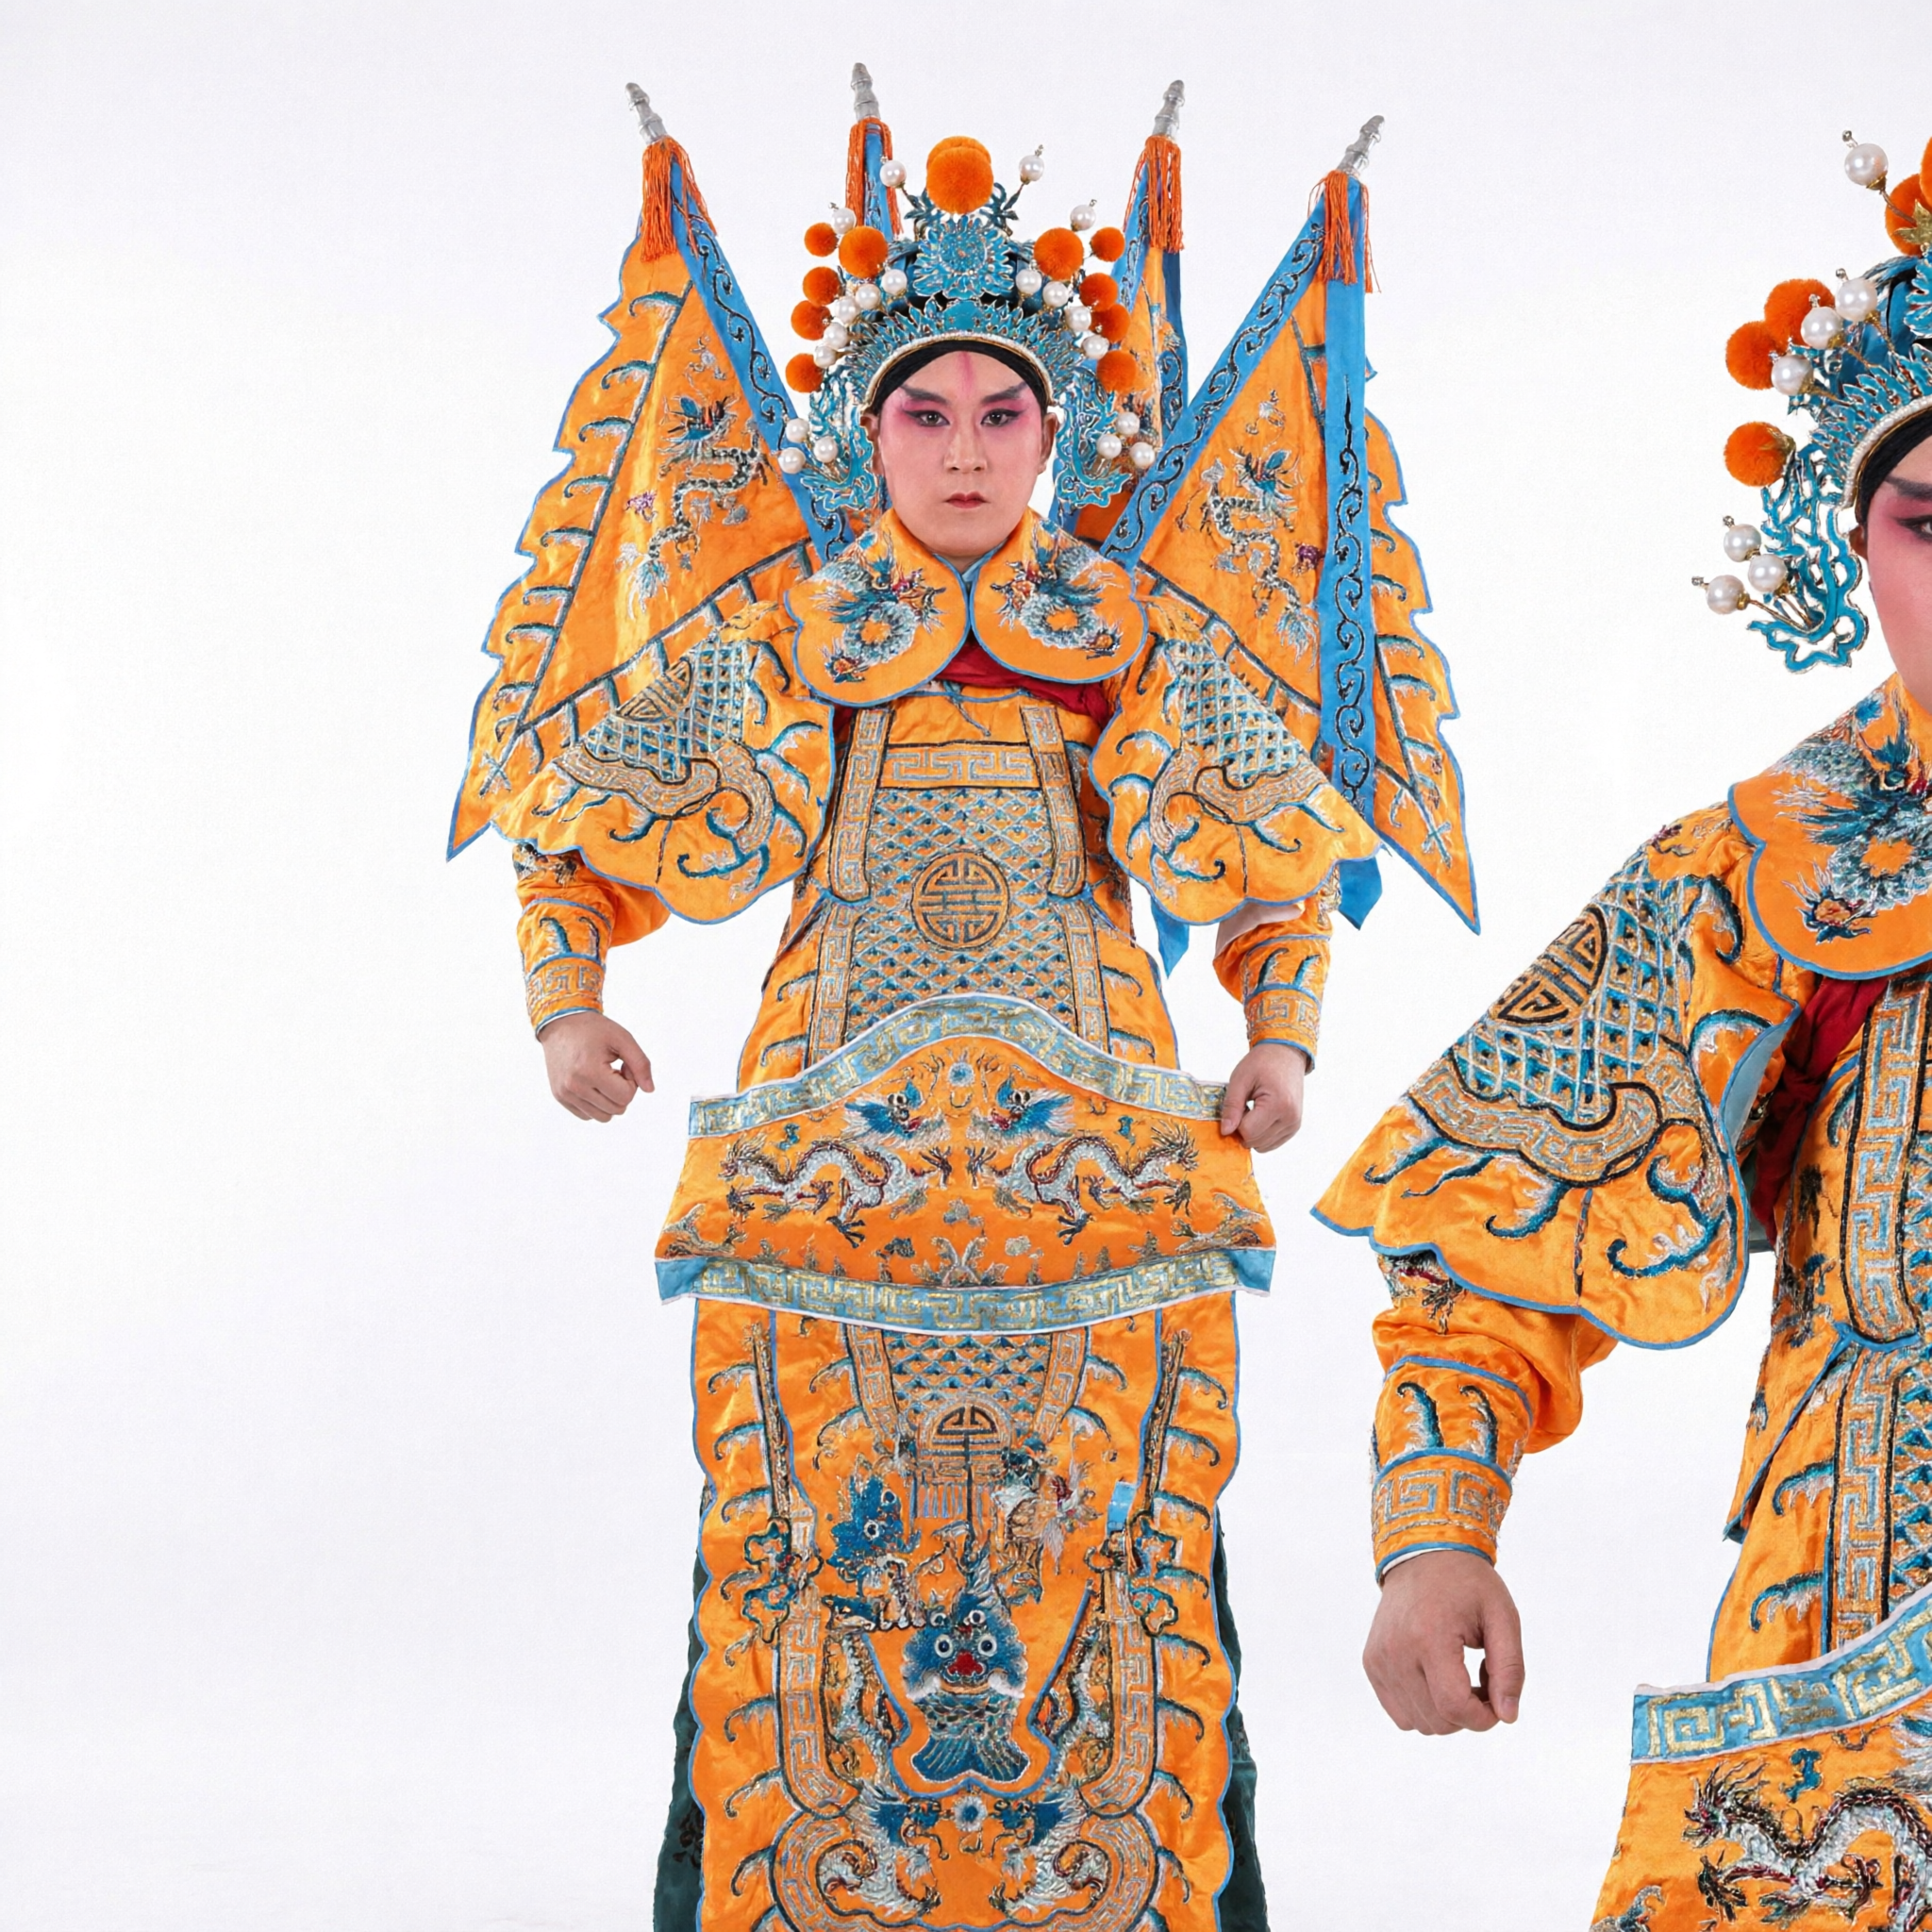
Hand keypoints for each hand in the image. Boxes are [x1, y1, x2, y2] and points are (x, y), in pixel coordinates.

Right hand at [538, 1011, 653, 1121]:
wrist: (561, 1024)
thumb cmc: (594, 1030)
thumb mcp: (623, 1039)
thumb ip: (640, 1064)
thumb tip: (649, 1089)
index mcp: (589, 1072)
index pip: (626, 1096)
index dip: (631, 1081)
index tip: (623, 1066)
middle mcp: (574, 1087)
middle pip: (617, 1109)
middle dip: (622, 1091)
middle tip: (613, 1070)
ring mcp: (565, 1094)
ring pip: (603, 1117)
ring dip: (609, 1099)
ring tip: (603, 1077)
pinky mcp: (560, 1097)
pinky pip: (588, 1115)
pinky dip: (596, 1103)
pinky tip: (592, 1083)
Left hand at [1218, 1041, 1306, 1149]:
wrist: (1285, 1054)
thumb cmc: (1263, 1062)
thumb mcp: (1240, 1079)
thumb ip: (1231, 1107)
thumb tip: (1225, 1131)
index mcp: (1278, 1105)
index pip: (1247, 1131)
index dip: (1235, 1122)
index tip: (1237, 1107)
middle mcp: (1290, 1118)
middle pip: (1255, 1141)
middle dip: (1243, 1128)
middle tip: (1244, 1107)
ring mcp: (1294, 1124)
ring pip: (1263, 1146)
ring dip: (1253, 1132)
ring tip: (1254, 1110)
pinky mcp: (1294, 1127)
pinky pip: (1272, 1143)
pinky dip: (1262, 1134)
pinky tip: (1261, 1116)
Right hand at [1363, 1549, 1523, 1733]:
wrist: (1422, 1554)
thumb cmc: (1467, 1583)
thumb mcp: (1503, 1617)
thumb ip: (1510, 1669)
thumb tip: (1507, 1716)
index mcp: (1429, 1637)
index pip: (1454, 1707)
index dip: (1483, 1719)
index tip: (1497, 1703)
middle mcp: (1397, 1651)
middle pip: (1438, 1721)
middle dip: (1468, 1714)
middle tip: (1480, 1681)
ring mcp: (1379, 1658)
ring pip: (1418, 1723)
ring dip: (1445, 1713)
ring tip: (1457, 1677)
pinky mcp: (1372, 1662)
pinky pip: (1400, 1712)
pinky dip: (1422, 1707)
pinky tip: (1435, 1679)